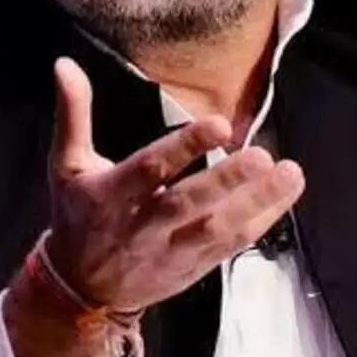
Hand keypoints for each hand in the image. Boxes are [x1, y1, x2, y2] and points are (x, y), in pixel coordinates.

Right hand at [41, 57, 303, 310]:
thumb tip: (65, 65)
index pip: (151, 169)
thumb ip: (73, 115)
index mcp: (111, 195)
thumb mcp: (66, 166)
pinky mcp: (194, 266)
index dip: (184, 147)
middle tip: (261, 156)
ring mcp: (171, 250)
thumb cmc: (77, 216)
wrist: (80, 291)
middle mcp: (143, 225)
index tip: (219, 123)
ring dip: (257, 202)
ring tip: (290, 173)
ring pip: (217, 229)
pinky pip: (231, 247)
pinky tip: (285, 196)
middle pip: (188, 203)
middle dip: (227, 181)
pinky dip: (261, 223)